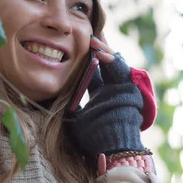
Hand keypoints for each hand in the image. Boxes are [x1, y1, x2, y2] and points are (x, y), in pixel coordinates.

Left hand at [64, 34, 144, 159]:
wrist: (111, 150)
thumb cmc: (93, 138)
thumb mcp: (75, 117)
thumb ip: (69, 102)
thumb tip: (51, 93)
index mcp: (101, 93)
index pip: (94, 69)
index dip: (86, 57)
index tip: (76, 44)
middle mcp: (113, 88)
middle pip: (106, 61)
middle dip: (98, 46)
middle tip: (87, 31)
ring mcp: (123, 87)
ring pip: (115, 62)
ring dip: (103, 49)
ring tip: (92, 39)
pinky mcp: (130, 89)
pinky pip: (121, 70)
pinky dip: (111, 60)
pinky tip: (99, 52)